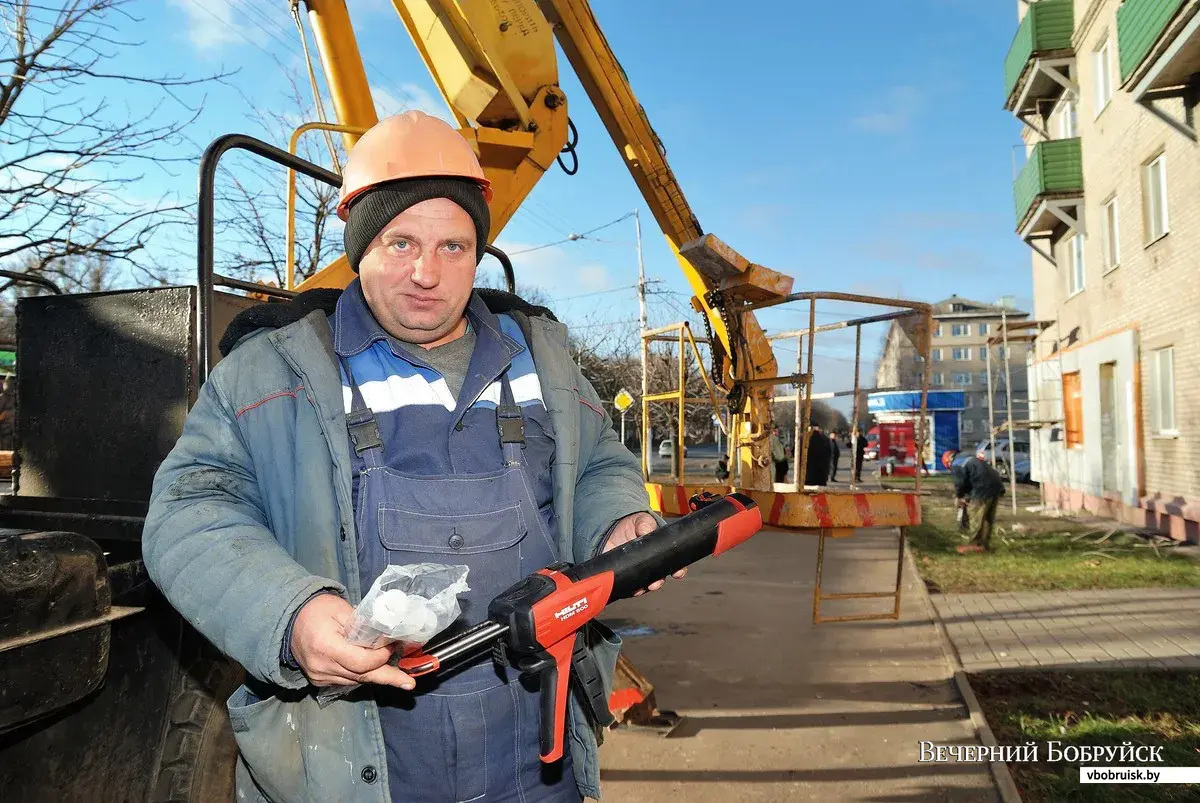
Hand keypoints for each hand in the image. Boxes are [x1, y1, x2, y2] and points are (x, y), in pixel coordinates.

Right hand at [290, 593, 414, 689]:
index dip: (380, 656)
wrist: (289, 620)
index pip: (361, 662)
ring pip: (356, 680)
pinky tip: (376, 671)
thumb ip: (364, 625)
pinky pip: (347, 680)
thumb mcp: (341, 610)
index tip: (392, 646)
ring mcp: (319, 676)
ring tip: (399, 677)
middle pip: (361, 675)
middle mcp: (321, 667)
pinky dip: (362, 674)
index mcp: (326, 647)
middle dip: (388, 677)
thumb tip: (387, 635)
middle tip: (409, 683)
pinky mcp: (319, 680)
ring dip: (377, 675)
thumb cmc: (317, 610)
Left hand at [601, 512, 685, 595]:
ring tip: (640, 589)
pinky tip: (627, 588)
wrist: (614, 527)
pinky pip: (626, 585)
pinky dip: (627, 588)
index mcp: (660, 553)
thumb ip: (645, 524)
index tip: (678, 573)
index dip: (678, 570)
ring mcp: (637, 570)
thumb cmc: (635, 525)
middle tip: (655, 584)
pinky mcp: (623, 573)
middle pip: (658, 578)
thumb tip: (644, 530)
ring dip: (642, 588)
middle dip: (658, 582)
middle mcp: (650, 565)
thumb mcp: (642, 520)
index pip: (673, 565)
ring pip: (643, 585)